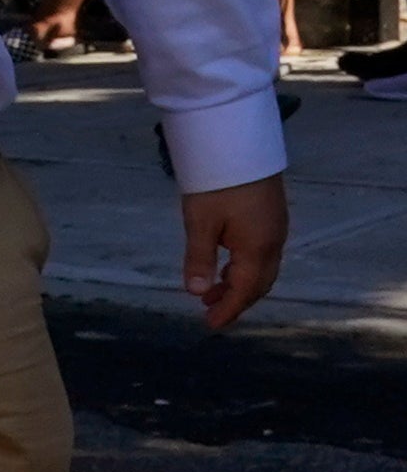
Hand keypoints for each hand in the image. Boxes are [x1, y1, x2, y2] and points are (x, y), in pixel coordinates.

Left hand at [182, 177, 287, 332]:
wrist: (240, 146)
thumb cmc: (217, 185)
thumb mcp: (200, 223)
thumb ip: (199, 259)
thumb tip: (196, 292)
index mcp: (258, 248)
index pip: (246, 290)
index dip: (229, 309)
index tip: (211, 324)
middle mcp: (274, 243)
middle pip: (259, 283)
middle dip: (236, 300)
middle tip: (209, 312)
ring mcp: (276, 229)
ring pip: (262, 269)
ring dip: (239, 284)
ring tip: (211, 292)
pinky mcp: (272, 218)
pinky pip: (263, 254)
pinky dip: (245, 268)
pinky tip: (226, 267)